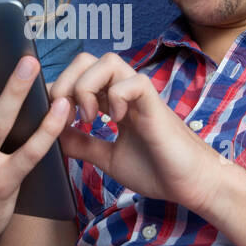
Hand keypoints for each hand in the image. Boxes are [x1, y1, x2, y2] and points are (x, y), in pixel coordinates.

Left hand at [50, 51, 228, 218]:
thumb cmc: (158, 170)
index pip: (78, 76)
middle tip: (67, 116)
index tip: (55, 121)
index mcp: (113, 102)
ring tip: (90, 118)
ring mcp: (141, 96)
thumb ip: (83, 144)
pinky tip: (116, 121)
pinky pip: (132, 81)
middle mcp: (125, 93)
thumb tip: (53, 135)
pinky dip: (117, 97)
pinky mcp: (156, 105)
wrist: (192, 185)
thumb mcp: (108, 157)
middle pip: (86, 60)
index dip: (60, 91)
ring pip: (107, 61)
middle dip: (66, 83)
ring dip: (88, 87)